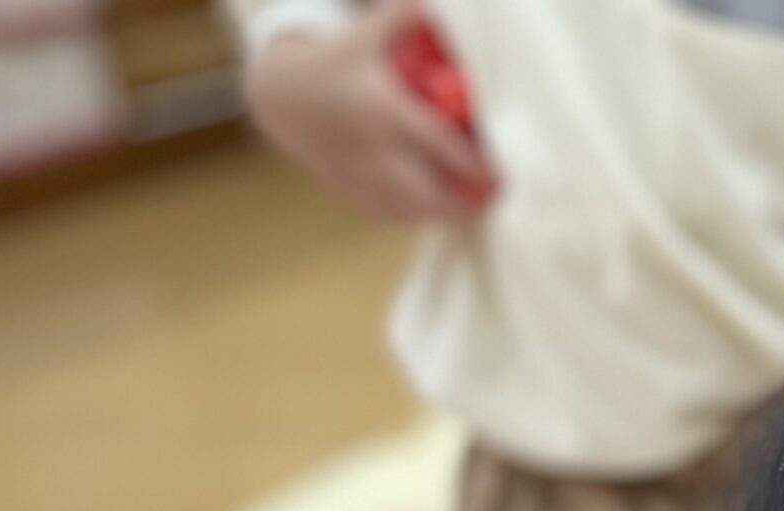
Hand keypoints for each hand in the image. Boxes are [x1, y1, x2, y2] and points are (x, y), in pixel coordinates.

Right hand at [243, 0, 494, 222]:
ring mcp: (361, 177)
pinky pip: (395, 217)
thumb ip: (404, 17)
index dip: (476, 163)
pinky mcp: (353, 193)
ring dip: (448, 212)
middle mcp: (373, 150)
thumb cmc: (337, 62)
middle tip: (495, 195)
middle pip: (431, 194)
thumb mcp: (366, 36)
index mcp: (384, 111)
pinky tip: (440, 207)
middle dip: (466, 201)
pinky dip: (421, 216)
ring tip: (475, 203)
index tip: (502, 170)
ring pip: (416, 212)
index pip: (441, 145)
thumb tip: (437, 0)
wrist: (282, 96)